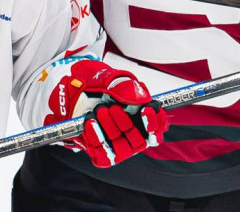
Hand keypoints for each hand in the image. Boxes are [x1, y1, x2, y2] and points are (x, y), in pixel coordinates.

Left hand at [45, 60, 168, 167]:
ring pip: (121, 147)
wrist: (80, 96)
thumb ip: (129, 88)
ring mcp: (120, 149)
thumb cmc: (104, 90)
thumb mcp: (117, 82)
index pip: (158, 128)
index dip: (155, 121)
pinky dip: (96, 136)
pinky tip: (90, 121)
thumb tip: (141, 98)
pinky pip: (103, 153)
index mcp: (145, 122)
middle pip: (139, 140)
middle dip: (125, 122)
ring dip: (110, 127)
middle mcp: (135, 138)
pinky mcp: (104, 155)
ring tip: (99, 110)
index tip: (147, 108)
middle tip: (113, 107)